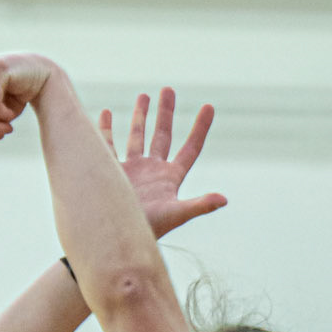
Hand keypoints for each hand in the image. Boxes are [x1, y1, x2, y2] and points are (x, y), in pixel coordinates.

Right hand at [99, 87, 226, 237]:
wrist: (115, 241)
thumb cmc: (148, 231)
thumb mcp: (175, 216)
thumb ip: (199, 206)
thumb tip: (224, 199)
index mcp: (171, 177)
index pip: (190, 148)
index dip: (200, 128)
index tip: (209, 106)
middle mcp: (152, 170)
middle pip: (163, 135)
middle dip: (166, 112)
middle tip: (168, 90)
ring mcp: (132, 170)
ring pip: (137, 136)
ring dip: (141, 116)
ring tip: (144, 95)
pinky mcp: (111, 173)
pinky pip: (108, 145)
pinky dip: (107, 129)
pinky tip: (107, 113)